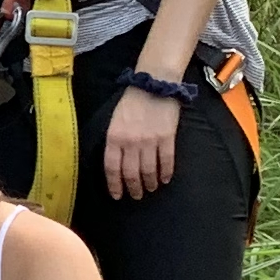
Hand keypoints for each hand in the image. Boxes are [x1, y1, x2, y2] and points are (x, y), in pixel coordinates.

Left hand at [103, 83, 182, 202]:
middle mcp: (131, 142)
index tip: (117, 195)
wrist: (154, 85)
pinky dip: (166, 173)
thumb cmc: (132, 102)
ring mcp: (150, 141)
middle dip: (133, 188)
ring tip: (151, 188)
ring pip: (148, 171)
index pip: (112, 168)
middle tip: (136, 195)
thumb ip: (115, 142)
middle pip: (131, 173)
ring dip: (149, 183)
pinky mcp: (167, 138)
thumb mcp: (115, 121)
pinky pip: (166, 162)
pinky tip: (165, 179)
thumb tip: (117, 163)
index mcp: (114, 137)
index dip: (114, 184)